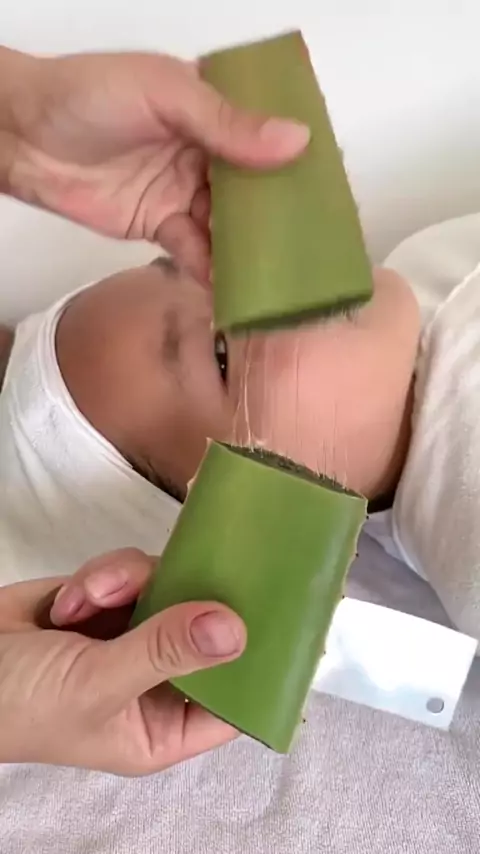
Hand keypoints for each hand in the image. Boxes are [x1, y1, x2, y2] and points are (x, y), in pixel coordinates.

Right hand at [0, 548, 245, 774]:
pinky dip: (103, 576)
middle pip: (205, 631)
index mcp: (161, 725)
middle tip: (202, 568)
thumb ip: (164, 651)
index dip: (255, 664)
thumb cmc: (20, 702)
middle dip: (192, 600)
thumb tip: (235, 629)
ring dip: (129, 583)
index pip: (231, 700)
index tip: (276, 615)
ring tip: (88, 597)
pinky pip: (133, 572)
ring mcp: (133, 635)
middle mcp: (156, 680)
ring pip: (168, 589)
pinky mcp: (110, 600)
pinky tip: (70, 597)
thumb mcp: (96, 684)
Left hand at [5, 48, 309, 281]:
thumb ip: (226, 123)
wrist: (27, 140)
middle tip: (316, 244)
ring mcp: (184, 191)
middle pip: (253, 189)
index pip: (265, 135)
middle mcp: (205, 152)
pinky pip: (196, 251)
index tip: (331, 190)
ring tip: (285, 275)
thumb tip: (295, 141)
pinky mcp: (162, 226)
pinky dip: (214, 270)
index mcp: (212, 110)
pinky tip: (237, 288)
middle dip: (280, 215)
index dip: (296, 162)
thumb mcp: (165, 94)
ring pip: (229, 225)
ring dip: (251, 249)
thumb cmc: (90, 97)